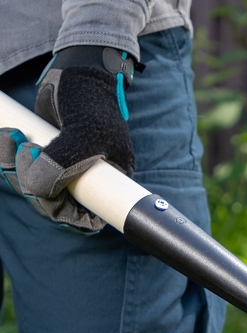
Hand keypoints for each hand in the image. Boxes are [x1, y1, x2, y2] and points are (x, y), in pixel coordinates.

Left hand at [0, 46, 137, 232]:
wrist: (76, 71)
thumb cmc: (91, 102)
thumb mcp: (83, 134)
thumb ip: (61, 164)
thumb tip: (34, 188)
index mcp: (107, 185)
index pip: (86, 219)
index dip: (65, 214)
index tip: (51, 197)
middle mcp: (85, 182)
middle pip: (54, 205)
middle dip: (32, 186)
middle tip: (24, 154)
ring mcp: (61, 169)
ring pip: (32, 187)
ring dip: (13, 167)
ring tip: (11, 137)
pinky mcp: (41, 154)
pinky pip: (20, 169)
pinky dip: (7, 156)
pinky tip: (6, 136)